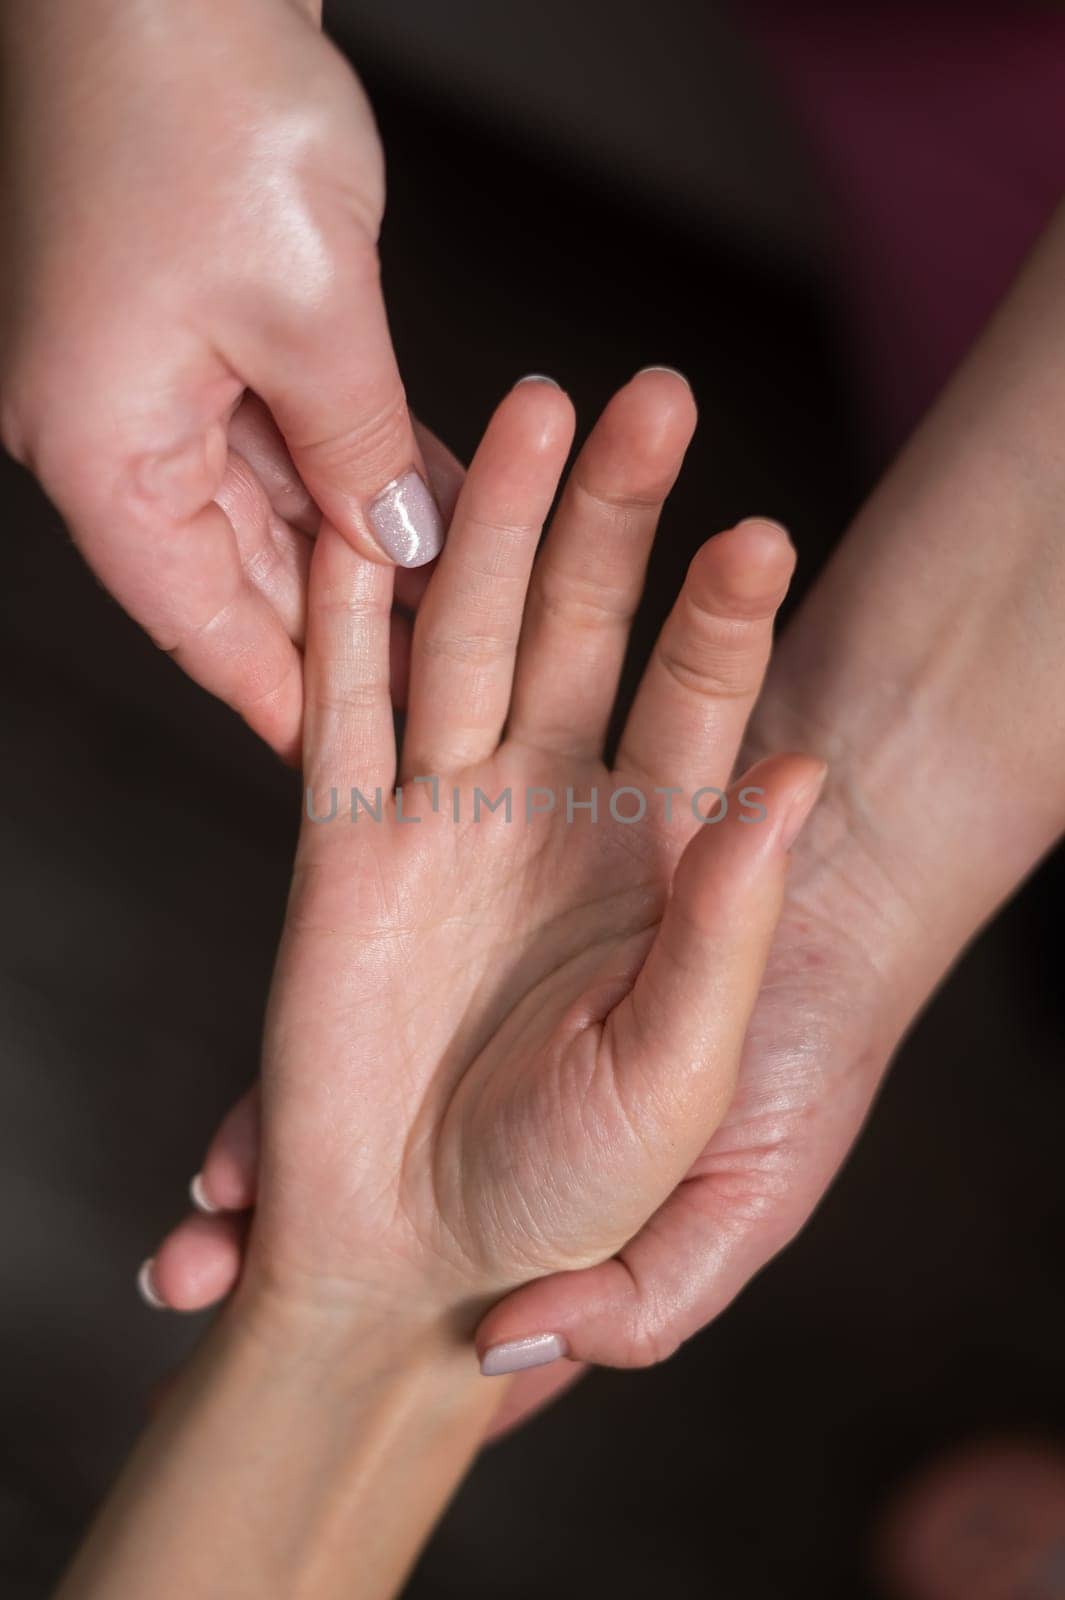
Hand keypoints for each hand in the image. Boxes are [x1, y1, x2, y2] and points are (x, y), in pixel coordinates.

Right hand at [0, 0, 444, 759]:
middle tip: (451, 697)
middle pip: (241, 576)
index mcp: (101, 451)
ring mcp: (154, 381)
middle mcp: (113, 431)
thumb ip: (361, 451)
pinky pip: (291, 434)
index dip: (282, 699)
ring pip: (276, 508)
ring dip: (369, 551)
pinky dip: (364, 470)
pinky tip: (449, 510)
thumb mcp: (311, 311)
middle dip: (346, 630)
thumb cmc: (200, 104)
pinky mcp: (204, 330)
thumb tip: (398, 550)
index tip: (357, 770)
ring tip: (468, 618)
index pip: (199, 625)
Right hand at [141, 370, 823, 1359]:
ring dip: (494, 529)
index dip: (725, 621)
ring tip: (530, 409)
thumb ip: (723, 925)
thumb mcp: (676, 1069)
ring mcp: (444, 812)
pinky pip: (340, 710)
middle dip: (615, 522)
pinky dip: (342, 620)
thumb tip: (791, 776)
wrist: (413, 1252)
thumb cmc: (567, 1183)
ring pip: (466, 638)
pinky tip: (359, 519)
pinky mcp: (342, 839)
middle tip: (652, 400)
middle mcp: (552, 810)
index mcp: (651, 858)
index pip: (697, 706)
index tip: (759, 536)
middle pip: (584, 632)